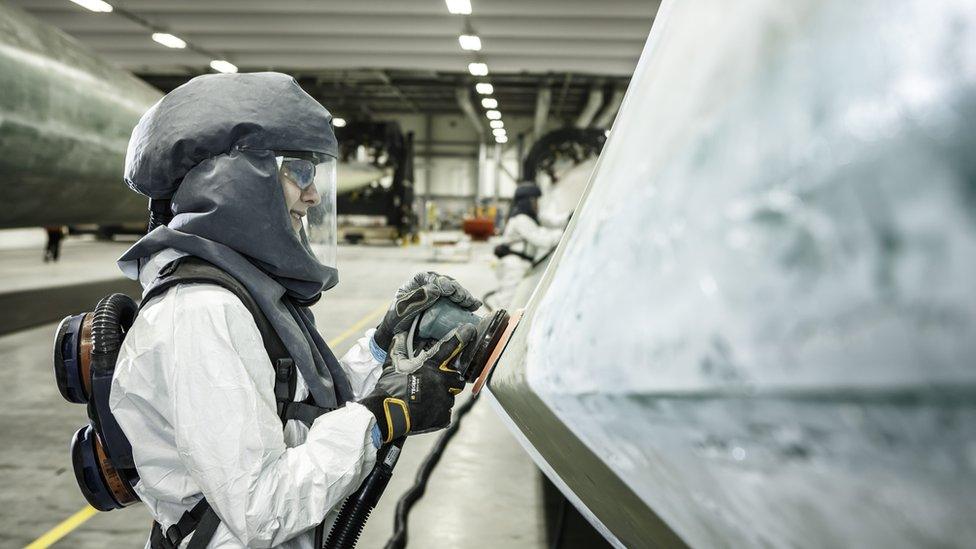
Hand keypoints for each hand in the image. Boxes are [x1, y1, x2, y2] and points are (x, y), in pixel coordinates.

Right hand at [359, 325, 475, 443]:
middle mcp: (442, 380)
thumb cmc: (389, 388)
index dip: (462, 337)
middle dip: (451, 379)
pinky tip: (426, 410)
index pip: (451, 347)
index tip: (469, 330)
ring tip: (428, 399)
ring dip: (443, 396)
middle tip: (438, 382)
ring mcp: (444, 399)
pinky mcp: (443, 416)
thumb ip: (398, 348)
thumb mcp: (392, 364)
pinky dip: (439, 412)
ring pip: (451, 396)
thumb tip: (398, 334)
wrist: (387, 413)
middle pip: (458, 377)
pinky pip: (446, 412)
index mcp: (431, 366)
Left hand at [373, 272, 480, 350]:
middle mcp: (429, 288)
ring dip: (464, 296)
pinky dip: (468, 304)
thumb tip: (436, 289)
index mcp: (415, 284)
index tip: (447, 290)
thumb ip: (416, 299)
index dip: (440, 281)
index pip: (428, 277)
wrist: (397, 340)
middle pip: (445, 283)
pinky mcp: (447, 309)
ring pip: (454, 292)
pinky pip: (458, 304)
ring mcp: (439, 298)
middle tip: (462, 298)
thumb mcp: (401, 311)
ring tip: (472, 303)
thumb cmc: (395, 323)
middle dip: (456, 290)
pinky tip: (476, 306)